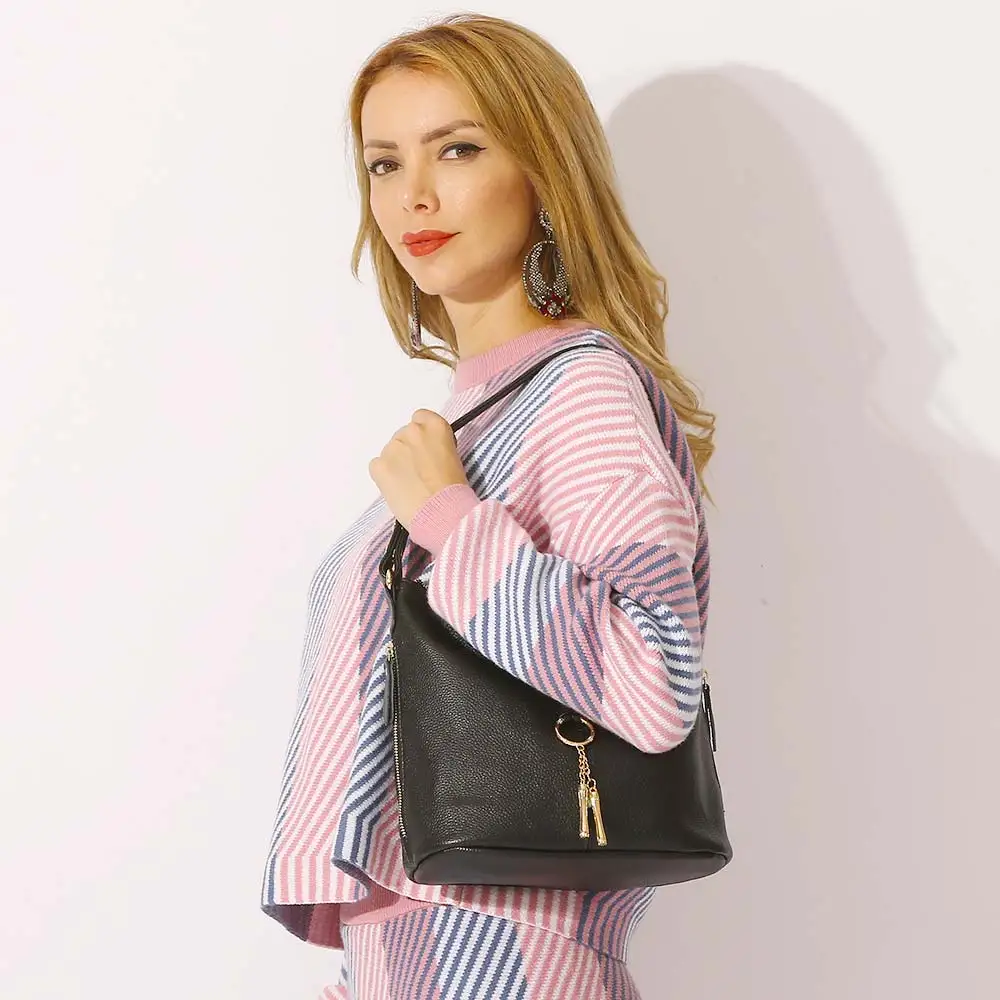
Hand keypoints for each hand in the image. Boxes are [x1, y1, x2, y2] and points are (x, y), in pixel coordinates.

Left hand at [368, 408, 469, 529]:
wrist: (442, 512)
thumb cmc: (455, 490)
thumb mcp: (453, 458)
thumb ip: (437, 447)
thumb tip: (425, 455)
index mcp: (435, 426)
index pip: (420, 417)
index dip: (423, 436)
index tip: (427, 451)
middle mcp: (412, 431)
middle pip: (404, 435)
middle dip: (408, 451)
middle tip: (419, 473)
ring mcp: (392, 447)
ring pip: (390, 451)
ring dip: (397, 463)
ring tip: (409, 486)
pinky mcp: (378, 466)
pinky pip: (377, 466)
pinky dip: (384, 476)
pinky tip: (397, 489)